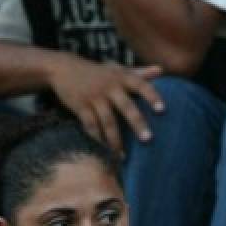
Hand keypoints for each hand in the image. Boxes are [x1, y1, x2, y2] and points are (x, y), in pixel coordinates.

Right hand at [48, 55, 164, 155]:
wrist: (63, 68)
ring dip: (116, 140)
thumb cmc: (97, 72)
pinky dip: (98, 138)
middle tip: (148, 140)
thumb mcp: (117, 70)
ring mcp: (94, 97)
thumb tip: (161, 70)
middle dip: (137, 123)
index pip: (141, 85)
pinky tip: (105, 150)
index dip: (152, 97)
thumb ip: (140, 72)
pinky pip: (91, 125)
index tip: (162, 110)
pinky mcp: (80, 106)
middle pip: (126, 106)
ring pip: (108, 121)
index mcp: (122, 77)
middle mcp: (110, 86)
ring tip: (123, 157)